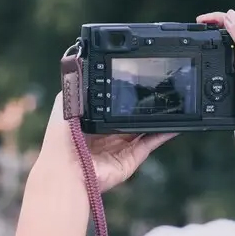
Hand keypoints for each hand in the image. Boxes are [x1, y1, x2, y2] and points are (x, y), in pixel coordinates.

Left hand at [35, 93, 174, 193]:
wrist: (68, 169)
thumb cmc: (62, 139)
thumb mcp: (65, 106)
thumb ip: (75, 89)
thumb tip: (79, 66)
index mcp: (91, 121)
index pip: (110, 105)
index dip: (122, 94)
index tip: (135, 80)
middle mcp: (106, 135)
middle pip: (128, 117)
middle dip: (140, 107)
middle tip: (155, 91)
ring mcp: (119, 148)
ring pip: (142, 130)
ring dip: (154, 119)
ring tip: (168, 104)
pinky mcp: (130, 159)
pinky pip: (149, 144)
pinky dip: (162, 134)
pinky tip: (173, 123)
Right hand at [197, 10, 234, 184]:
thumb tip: (232, 17)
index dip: (221, 19)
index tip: (201, 21)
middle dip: (217, 30)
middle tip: (198, 30)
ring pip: (230, 58)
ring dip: (215, 48)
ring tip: (200, 46)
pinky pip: (225, 77)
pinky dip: (214, 70)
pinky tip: (206, 74)